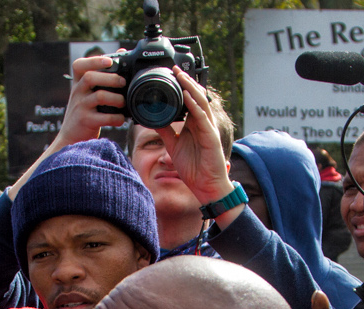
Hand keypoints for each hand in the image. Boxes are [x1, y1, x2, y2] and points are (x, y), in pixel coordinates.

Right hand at [10, 54, 127, 198]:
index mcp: (78, 83)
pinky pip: (103, 117)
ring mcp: (80, 107)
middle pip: (91, 77)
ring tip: (123, 103)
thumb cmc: (84, 112)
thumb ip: (103, 75)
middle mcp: (77, 93)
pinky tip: (120, 119)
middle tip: (123, 82)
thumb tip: (121, 52)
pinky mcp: (85, 122)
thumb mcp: (88, 92)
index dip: (94, 60)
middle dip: (111, 78)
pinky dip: (116, 118)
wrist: (71, 138)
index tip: (109, 61)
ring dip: (116, 98)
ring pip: (99, 96)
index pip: (79, 65)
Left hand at [157, 68, 234, 211]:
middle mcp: (202, 123)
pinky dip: (194, 106)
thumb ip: (165, 131)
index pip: (189, 100)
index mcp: (194, 124)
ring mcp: (208, 128)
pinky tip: (187, 96)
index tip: (170, 75)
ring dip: (190, 88)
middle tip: (175, 68)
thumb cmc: (193, 167)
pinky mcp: (211, 136)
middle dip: (186, 81)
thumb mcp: (173, 146)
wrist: (206, 186)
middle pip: (196, 96)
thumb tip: (152, 120)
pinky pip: (202, 117)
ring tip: (181, 76)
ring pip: (200, 103)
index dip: (181, 87)